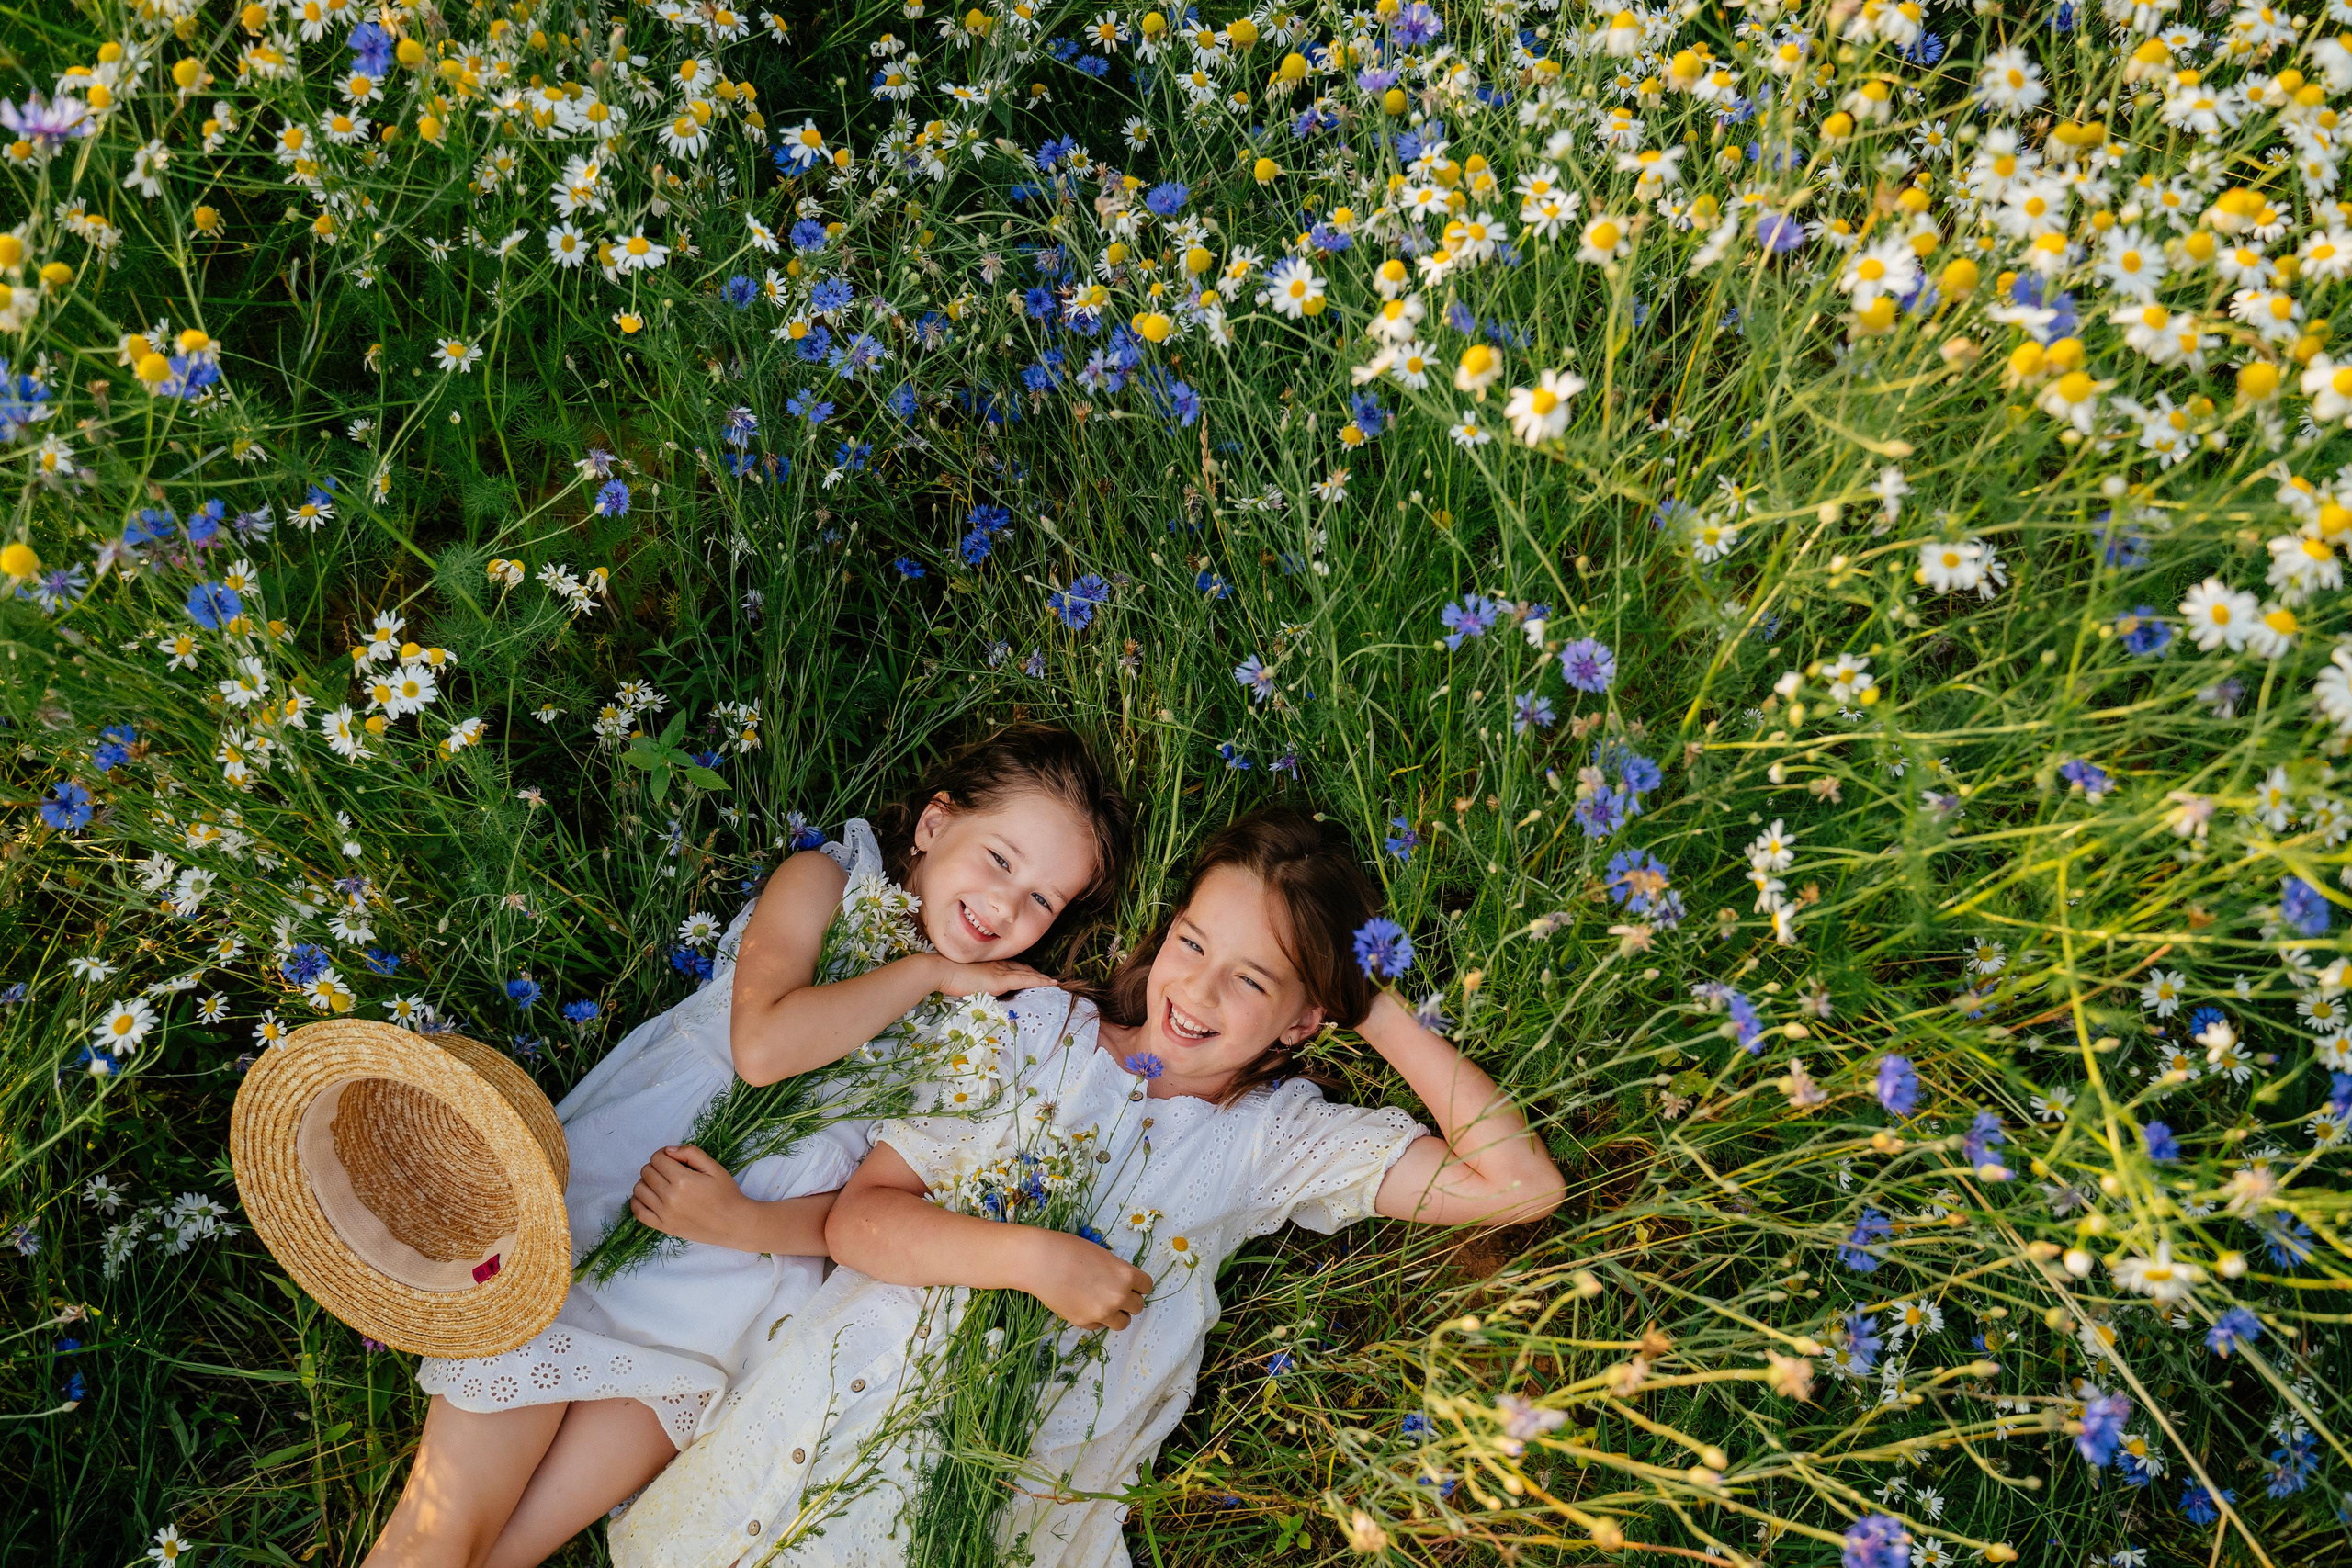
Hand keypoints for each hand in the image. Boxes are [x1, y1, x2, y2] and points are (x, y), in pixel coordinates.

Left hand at [629, 1146, 754, 1250]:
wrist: (733, 1223)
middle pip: (646, 1172)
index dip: (664, 1154)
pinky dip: (638, 1201)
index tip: (673, 1159)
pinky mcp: (663, 1226)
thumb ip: (691, 1153)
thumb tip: (669, 1151)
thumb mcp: (714, 1167)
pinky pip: (638, 1212)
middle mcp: (670, 1197)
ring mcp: (664, 1214)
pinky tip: (649, 1197)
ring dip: (647, 1182)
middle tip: (670, 1171)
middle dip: (656, 1166)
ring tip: (661, 1183)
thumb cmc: (726, 1194)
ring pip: (639, 1189)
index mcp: (683, 1180)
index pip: (657, 1158)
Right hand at [926, 955, 1057, 998]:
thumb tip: (978, 987)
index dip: (1024, 970)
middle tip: (1048, 979)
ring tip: (1054, 982)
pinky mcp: (1000, 980)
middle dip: (1035, 974)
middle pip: (1022, 969)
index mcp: (989, 965)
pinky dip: (1038, 981)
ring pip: (1026, 974)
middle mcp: (997, 966)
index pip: (1011, 967)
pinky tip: (1049, 983)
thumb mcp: (964, 979)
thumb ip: (975, 981)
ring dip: (1041, 978)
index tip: (1033, 973)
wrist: (941, 971)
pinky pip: (1024, 980)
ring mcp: (999, 972)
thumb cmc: (947, 976)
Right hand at [1026, 1230, 1152, 1330]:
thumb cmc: (1070, 1249)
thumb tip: (1123, 1283)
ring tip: (1104, 1303)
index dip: (1138, 1284)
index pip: (1147, 1287)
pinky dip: (1096, 1319)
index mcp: (1126, 1276)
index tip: (1131, 1283)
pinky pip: (1100, 1326)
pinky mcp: (1084, 1323)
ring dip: (1117, 1314)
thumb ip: (1118, 1272)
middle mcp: (1118, 1297)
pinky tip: (1083, 1303)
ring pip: (1123, 1323)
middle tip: (1114, 1292)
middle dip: (1129, 1300)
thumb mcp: (1103, 1255)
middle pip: (1138, 1307)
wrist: (1041, 1262)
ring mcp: (1101, 1313)